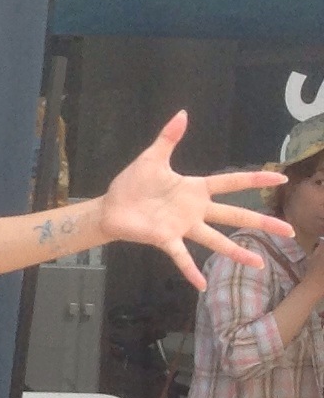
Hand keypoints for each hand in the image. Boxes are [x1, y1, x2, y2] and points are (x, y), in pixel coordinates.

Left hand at [98, 111, 288, 288]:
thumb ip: (169, 137)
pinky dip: (190, 270)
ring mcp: (182, 226)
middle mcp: (195, 210)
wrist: (109, 206)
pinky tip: (202, 285)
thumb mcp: (152, 157)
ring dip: (236, 252)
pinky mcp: (165, 239)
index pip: (231, 182)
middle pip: (235, 215)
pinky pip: (180, 256)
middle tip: (289, 231)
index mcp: (195, 189)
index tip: (281, 177)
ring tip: (259, 264)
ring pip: (216, 240)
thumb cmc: (132, 184)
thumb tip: (183, 113)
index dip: (255, 178)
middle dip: (262, 222)